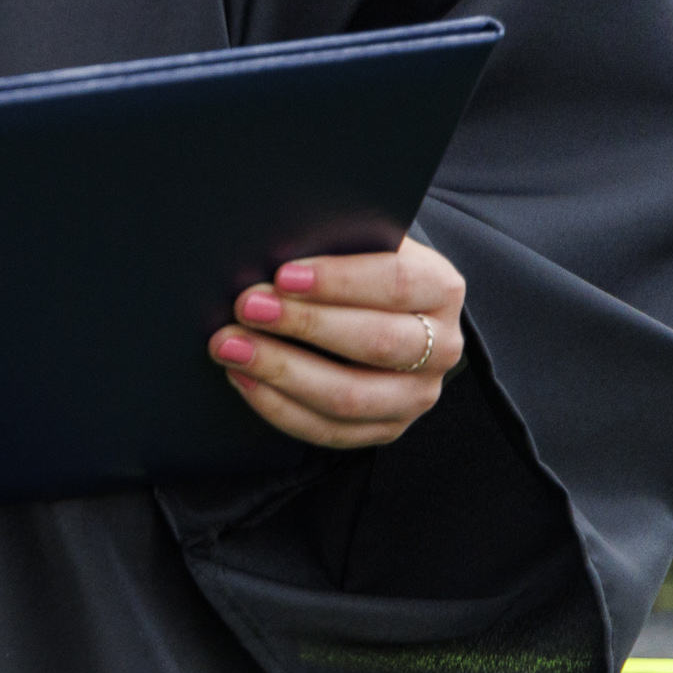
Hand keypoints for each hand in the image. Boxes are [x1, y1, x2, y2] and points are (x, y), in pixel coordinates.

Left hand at [209, 244, 464, 449]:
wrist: (380, 310)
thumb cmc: (355, 266)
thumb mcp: (357, 242)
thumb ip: (331, 241)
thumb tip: (270, 248)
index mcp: (439, 287)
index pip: (396, 282)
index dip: (338, 280)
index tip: (283, 275)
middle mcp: (441, 346)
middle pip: (376, 342)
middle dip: (304, 325)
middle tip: (246, 308)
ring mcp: (417, 395)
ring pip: (352, 396)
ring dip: (283, 372)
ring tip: (231, 347)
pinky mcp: (389, 428)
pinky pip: (332, 430)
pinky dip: (280, 407)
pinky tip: (243, 380)